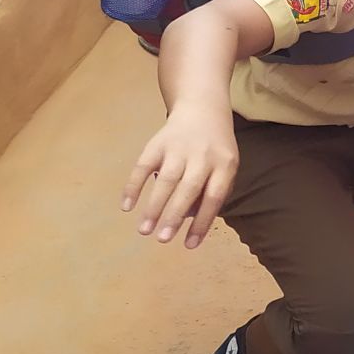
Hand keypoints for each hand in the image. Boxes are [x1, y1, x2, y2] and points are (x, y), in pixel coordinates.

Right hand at [121, 113, 238, 247]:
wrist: (203, 108)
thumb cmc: (215, 148)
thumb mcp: (226, 166)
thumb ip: (214, 192)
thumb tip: (189, 221)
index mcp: (225, 164)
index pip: (215, 197)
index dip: (202, 222)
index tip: (189, 245)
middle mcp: (202, 155)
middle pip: (189, 188)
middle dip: (174, 215)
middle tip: (162, 240)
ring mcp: (178, 148)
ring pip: (165, 179)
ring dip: (154, 206)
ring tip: (144, 230)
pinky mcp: (157, 143)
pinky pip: (143, 165)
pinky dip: (133, 186)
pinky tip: (127, 206)